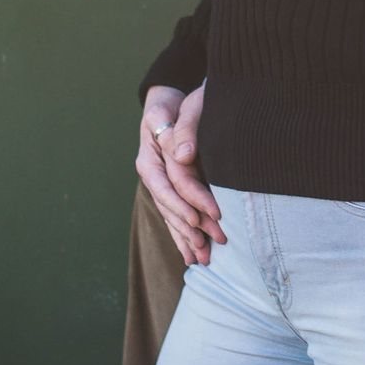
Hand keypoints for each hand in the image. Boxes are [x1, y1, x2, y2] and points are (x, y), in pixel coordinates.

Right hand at [137, 83, 223, 265]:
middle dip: (192, 227)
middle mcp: (152, 176)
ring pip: (171, 216)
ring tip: (204, 259)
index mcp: (150, 158)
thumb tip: (184, 156)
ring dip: (188, 238)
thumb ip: (178, 129)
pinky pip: (173, 218)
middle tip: (215, 243)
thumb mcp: (170, 110)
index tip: (213, 213)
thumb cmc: (171, 105)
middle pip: (171, 206)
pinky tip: (192, 256)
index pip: (170, 184)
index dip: (190, 200)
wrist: (166, 106)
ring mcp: (158, 186)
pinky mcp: (168, 192)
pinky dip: (182, 237)